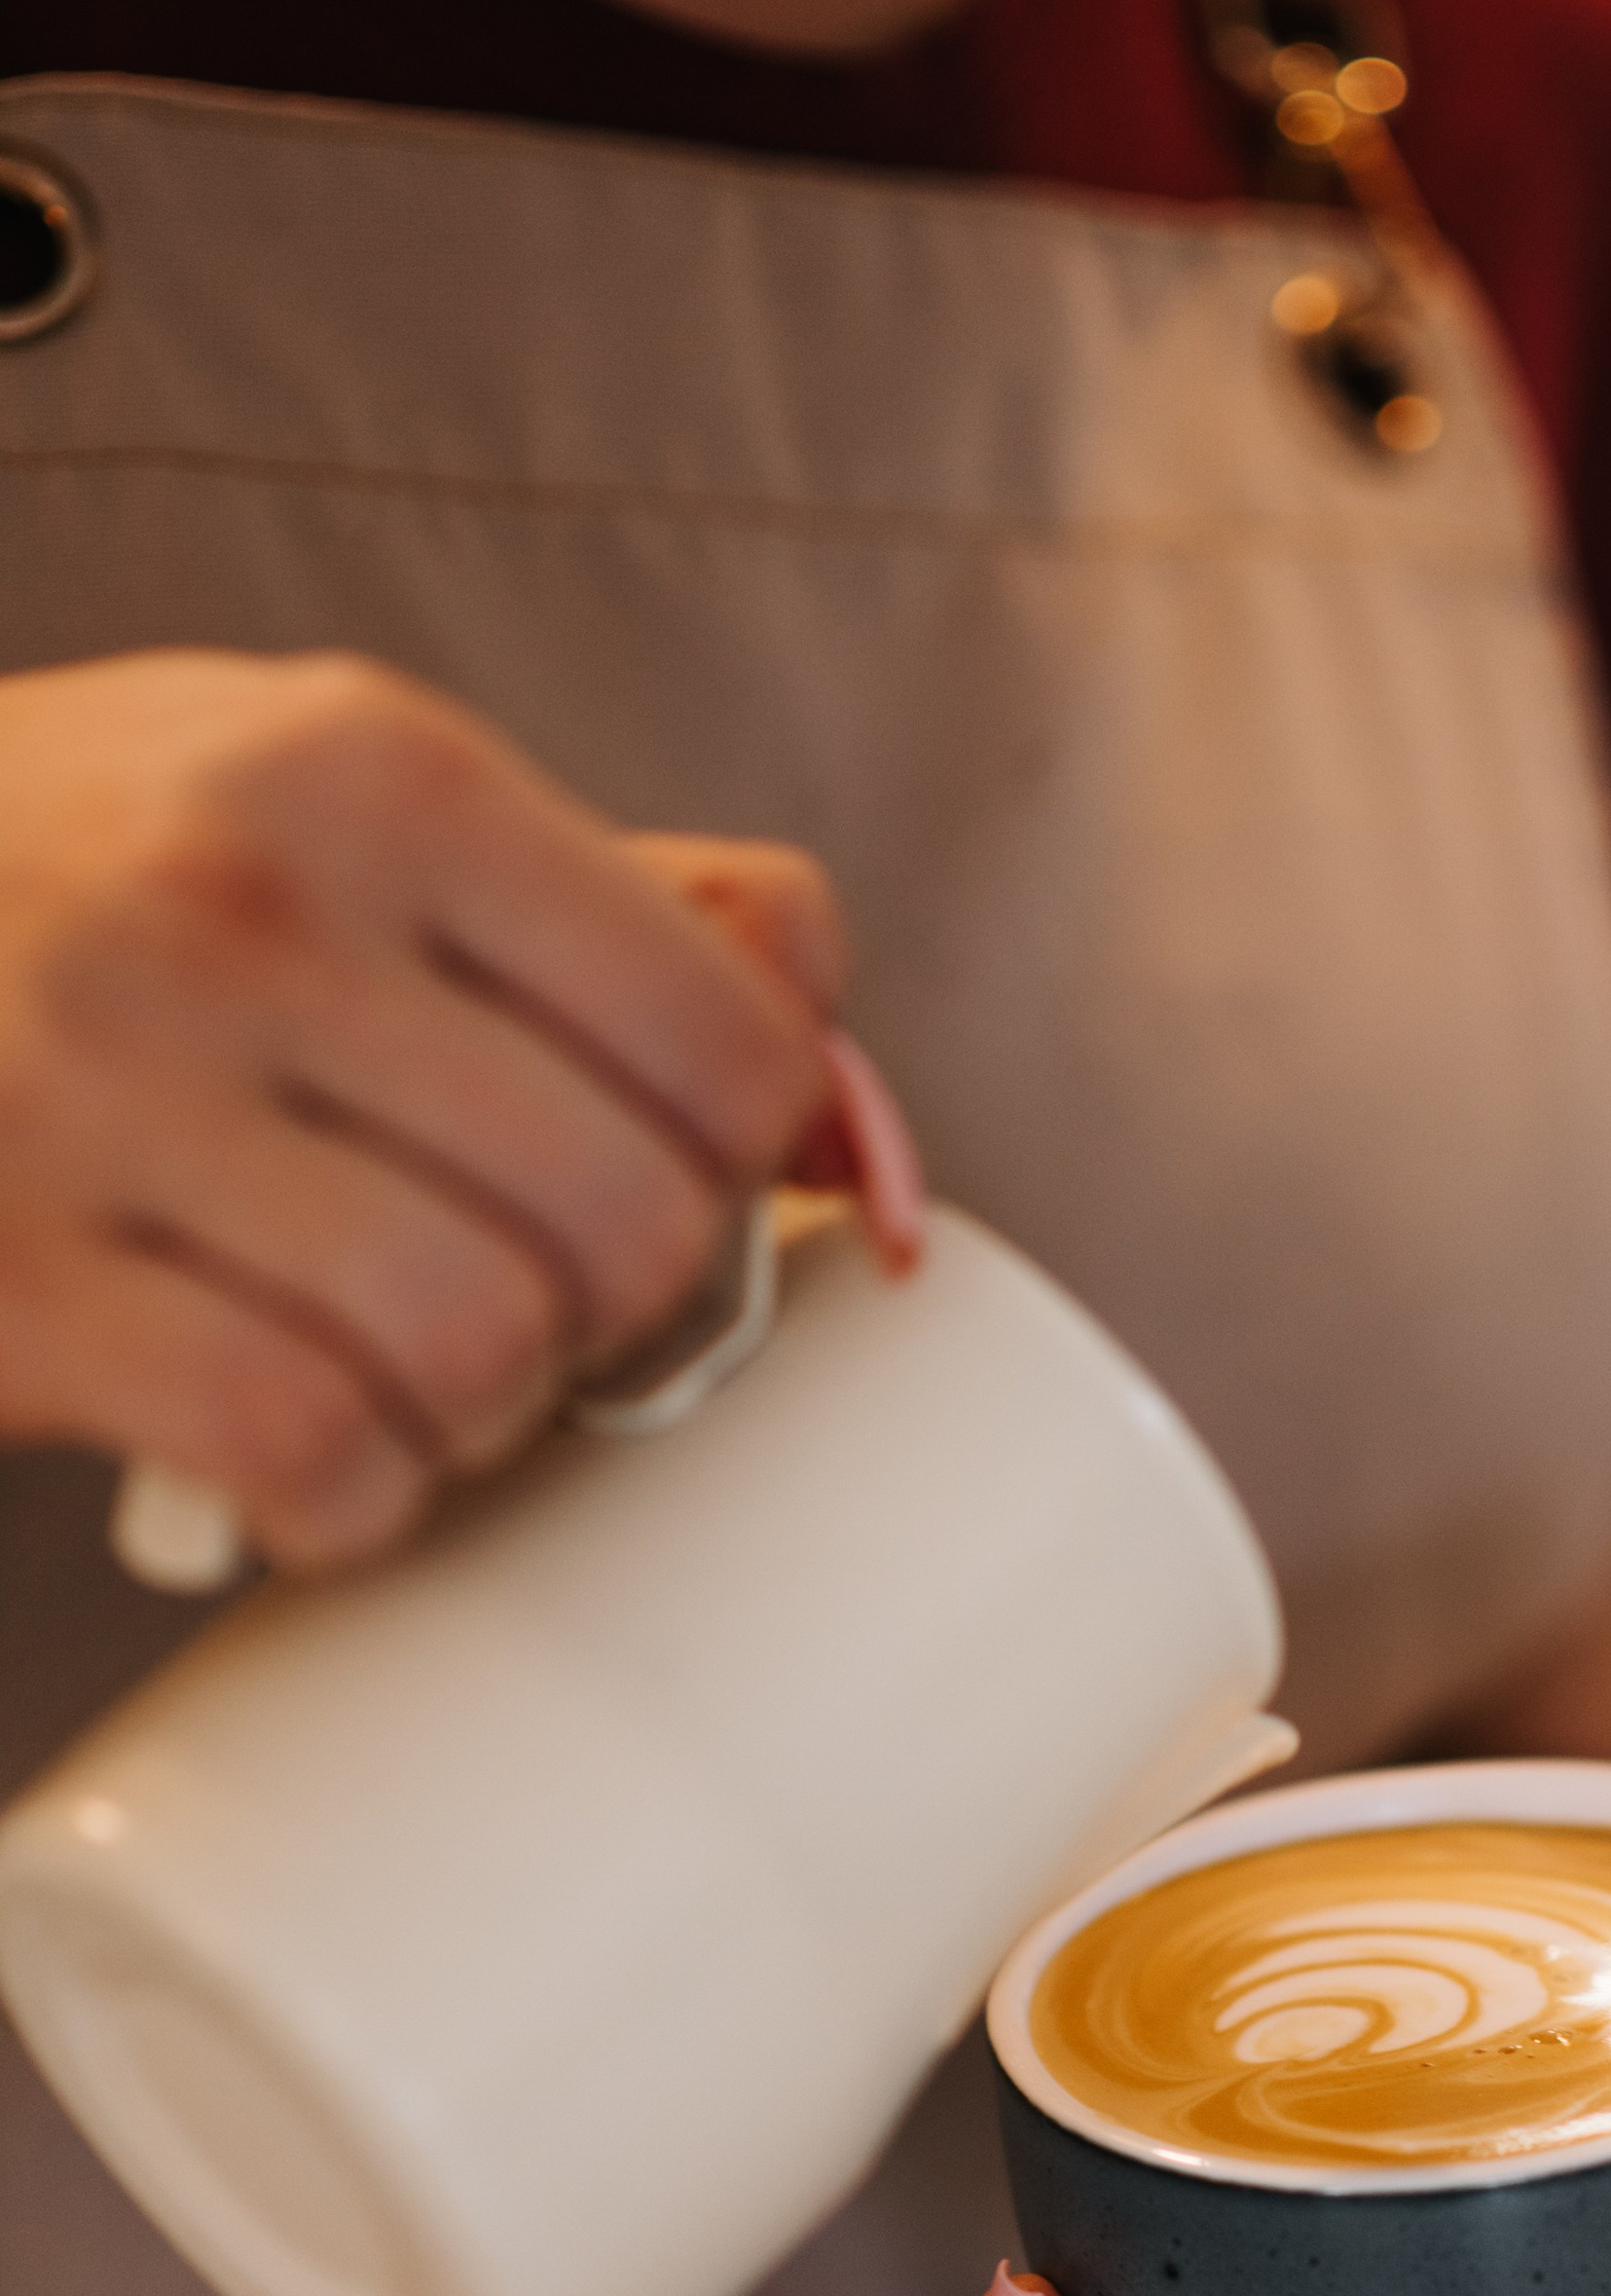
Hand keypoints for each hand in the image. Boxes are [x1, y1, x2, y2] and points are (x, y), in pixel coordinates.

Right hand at [0, 649, 912, 1568]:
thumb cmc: (58, 875)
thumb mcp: (317, 794)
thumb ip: (596, 890)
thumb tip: (822, 1016)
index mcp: (368, 771)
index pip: (729, 1033)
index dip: (737, 1161)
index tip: (667, 1188)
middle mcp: (243, 910)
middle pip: (627, 1215)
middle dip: (616, 1312)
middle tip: (533, 1304)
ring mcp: (102, 1094)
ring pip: (482, 1347)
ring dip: (481, 1413)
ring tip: (408, 1374)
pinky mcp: (7, 1282)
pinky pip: (305, 1451)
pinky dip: (350, 1502)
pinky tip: (309, 1462)